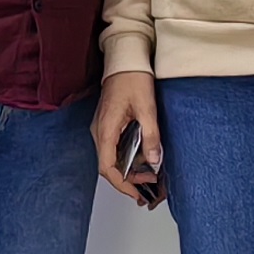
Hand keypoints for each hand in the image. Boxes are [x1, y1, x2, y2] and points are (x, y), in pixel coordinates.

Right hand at [93, 71, 162, 203]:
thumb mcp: (147, 108)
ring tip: (148, 175)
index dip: (122, 184)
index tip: (137, 193)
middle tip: (149, 185)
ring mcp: (101, 128)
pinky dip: (126, 159)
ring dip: (127, 170)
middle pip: (108, 167)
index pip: (108, 168)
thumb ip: (151, 136)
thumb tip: (154, 160)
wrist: (125, 60)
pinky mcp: (107, 125)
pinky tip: (142, 160)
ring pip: (111, 159)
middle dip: (128, 180)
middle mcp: (99, 131)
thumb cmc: (133, 78)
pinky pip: (114, 149)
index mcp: (105, 129)